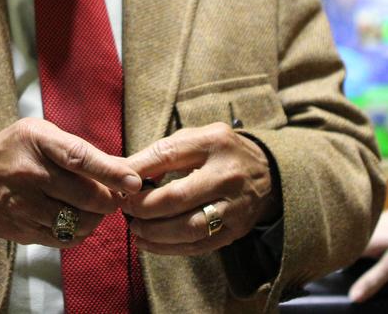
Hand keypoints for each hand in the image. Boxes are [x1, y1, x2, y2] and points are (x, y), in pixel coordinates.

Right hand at [0, 118, 142, 245]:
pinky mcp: (24, 231)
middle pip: (87, 196)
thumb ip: (75, 148)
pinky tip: (77, 219)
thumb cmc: (11, 151)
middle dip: (111, 200)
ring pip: (79, 221)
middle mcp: (30, 174)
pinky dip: (79, 232)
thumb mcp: (37, 133)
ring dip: (97, 217)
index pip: (80, 158)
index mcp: (36, 141)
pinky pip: (65, 238)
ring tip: (96, 206)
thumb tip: (120, 167)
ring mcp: (25, 206)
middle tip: (118, 195)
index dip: (111, 171)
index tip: (134, 181)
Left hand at [122, 123, 276, 255]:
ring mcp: (234, 206)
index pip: (168, 156)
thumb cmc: (219, 153)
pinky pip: (198, 245)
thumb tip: (123, 170)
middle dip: (143, 208)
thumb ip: (161, 153)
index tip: (119, 185)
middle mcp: (227, 175)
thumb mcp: (194, 139)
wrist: (268, 173)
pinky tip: (149, 244)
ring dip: (154, 232)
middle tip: (126, 210)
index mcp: (213, 143)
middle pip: (177, 197)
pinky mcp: (236, 231)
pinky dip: (169, 248)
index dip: (137, 173)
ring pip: (188, 228)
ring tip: (135, 228)